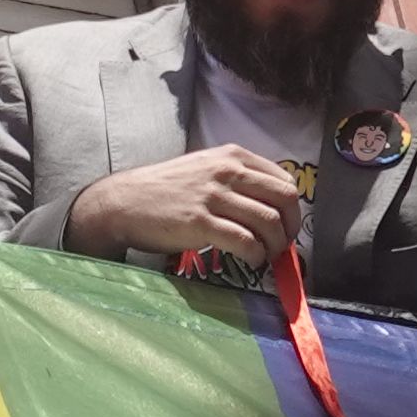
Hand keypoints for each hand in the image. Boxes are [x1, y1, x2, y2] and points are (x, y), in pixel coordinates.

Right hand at [68, 145, 306, 271]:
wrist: (124, 202)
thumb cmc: (165, 189)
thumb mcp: (205, 169)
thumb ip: (236, 180)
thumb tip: (270, 209)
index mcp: (233, 156)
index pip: (284, 180)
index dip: (292, 208)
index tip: (285, 226)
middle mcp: (227, 171)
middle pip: (284, 199)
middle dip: (290, 227)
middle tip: (281, 244)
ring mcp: (214, 196)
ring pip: (268, 222)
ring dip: (275, 245)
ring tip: (265, 255)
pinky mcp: (201, 222)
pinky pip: (245, 241)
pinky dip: (255, 255)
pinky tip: (249, 261)